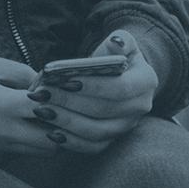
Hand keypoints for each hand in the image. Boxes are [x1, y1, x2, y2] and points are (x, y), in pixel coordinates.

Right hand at [0, 55, 72, 157]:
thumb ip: (22, 72)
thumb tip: (51, 84)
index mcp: (0, 104)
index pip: (46, 108)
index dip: (62, 99)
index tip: (66, 90)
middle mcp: (1, 132)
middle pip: (53, 140)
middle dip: (64, 126)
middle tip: (65, 110)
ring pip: (44, 152)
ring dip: (53, 137)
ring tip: (51, 119)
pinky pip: (26, 154)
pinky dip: (35, 144)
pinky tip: (32, 129)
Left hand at [25, 30, 158, 154]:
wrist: (120, 78)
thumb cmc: (114, 58)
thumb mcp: (121, 43)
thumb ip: (119, 40)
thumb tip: (115, 43)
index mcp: (146, 81)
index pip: (120, 88)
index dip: (92, 86)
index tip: (64, 81)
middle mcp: (140, 108)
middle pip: (104, 111)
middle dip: (70, 102)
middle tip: (42, 94)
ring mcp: (126, 127)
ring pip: (96, 132)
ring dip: (67, 122)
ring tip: (41, 110)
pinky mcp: (112, 141)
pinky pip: (92, 147)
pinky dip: (71, 142)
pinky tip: (51, 132)